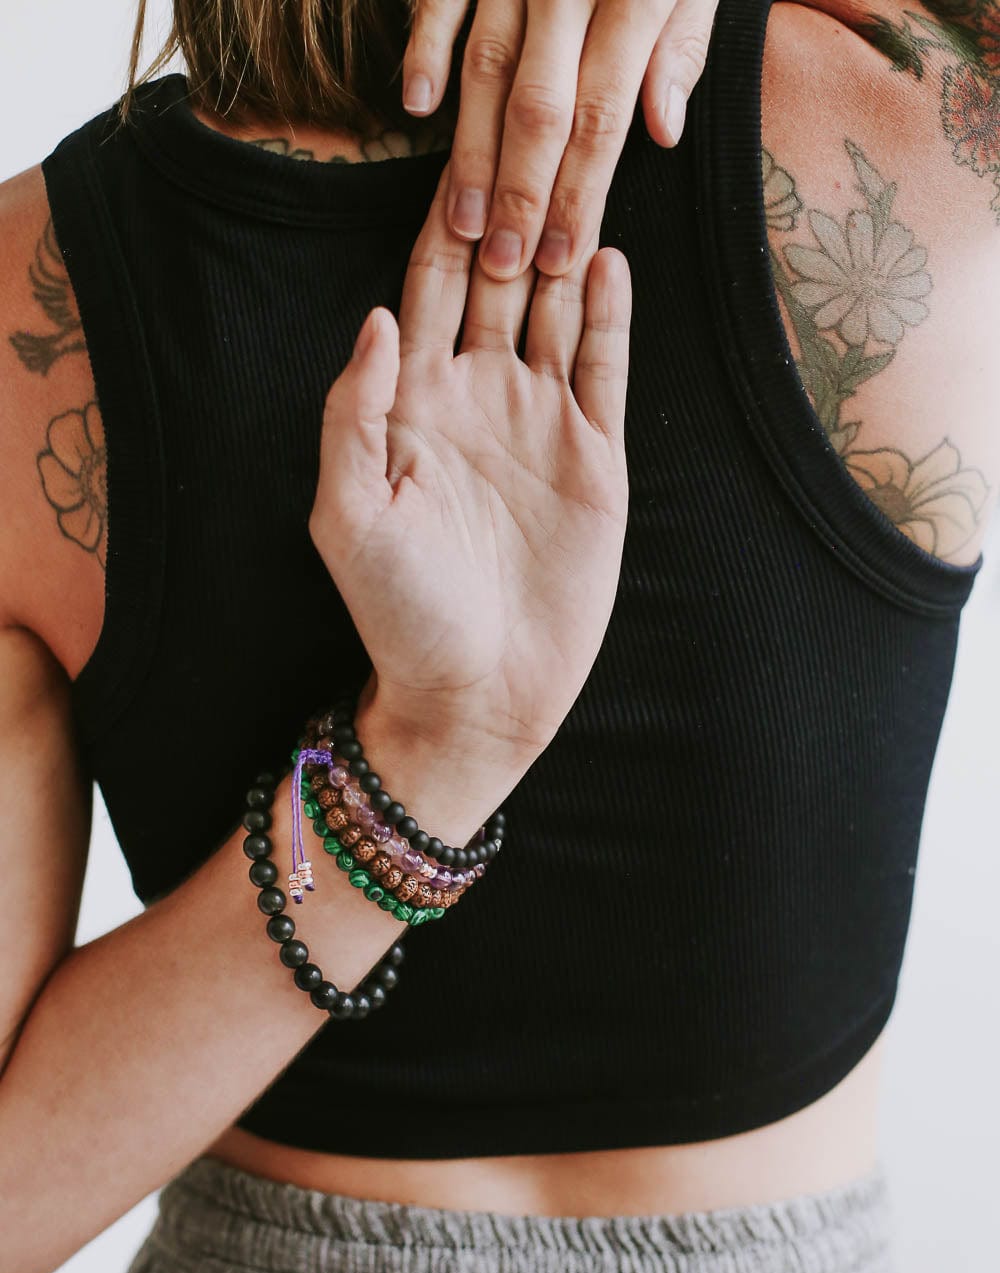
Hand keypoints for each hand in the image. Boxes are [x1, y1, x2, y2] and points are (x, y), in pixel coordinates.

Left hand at [309, 163, 630, 763]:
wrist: (476, 692)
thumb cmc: (398, 613)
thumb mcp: (347, 513)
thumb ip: (354, 412)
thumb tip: (376, 315)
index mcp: (412, 407)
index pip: (424, 295)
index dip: (437, 232)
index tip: (450, 167)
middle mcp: (477, 401)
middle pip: (497, 285)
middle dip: (509, 220)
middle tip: (528, 149)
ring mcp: (539, 427)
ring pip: (556, 313)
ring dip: (563, 252)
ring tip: (577, 184)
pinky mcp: (595, 461)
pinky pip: (603, 371)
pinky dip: (607, 316)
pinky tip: (606, 263)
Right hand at [401, 0, 719, 279]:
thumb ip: (682, 48)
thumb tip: (661, 131)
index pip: (602, 115)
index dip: (579, 192)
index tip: (560, 259)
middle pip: (541, 104)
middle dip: (521, 193)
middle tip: (503, 266)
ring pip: (488, 64)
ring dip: (471, 149)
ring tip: (462, 221)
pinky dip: (426, 46)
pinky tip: (417, 108)